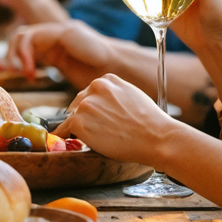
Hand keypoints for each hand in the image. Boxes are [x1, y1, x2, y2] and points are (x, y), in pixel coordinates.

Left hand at [8, 20, 115, 87]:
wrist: (118, 69)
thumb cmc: (100, 78)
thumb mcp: (72, 75)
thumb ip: (57, 72)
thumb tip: (43, 89)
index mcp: (57, 46)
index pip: (27, 45)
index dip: (19, 60)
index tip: (27, 79)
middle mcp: (55, 35)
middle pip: (21, 37)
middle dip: (12, 55)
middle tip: (18, 73)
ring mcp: (59, 31)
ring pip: (23, 35)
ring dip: (17, 55)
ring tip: (27, 73)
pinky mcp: (62, 32)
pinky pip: (32, 37)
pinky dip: (25, 54)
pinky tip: (32, 70)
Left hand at [53, 74, 178, 167]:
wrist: (156, 138)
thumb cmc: (150, 122)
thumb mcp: (132, 95)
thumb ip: (113, 95)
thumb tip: (101, 104)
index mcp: (107, 79)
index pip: (90, 92)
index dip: (94, 108)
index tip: (99, 118)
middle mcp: (94, 87)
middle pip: (78, 103)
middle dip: (85, 117)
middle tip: (99, 131)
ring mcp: (85, 104)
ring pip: (72, 117)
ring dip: (79, 128)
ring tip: (98, 138)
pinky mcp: (78, 122)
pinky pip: (65, 130)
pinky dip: (69, 137)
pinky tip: (80, 142)